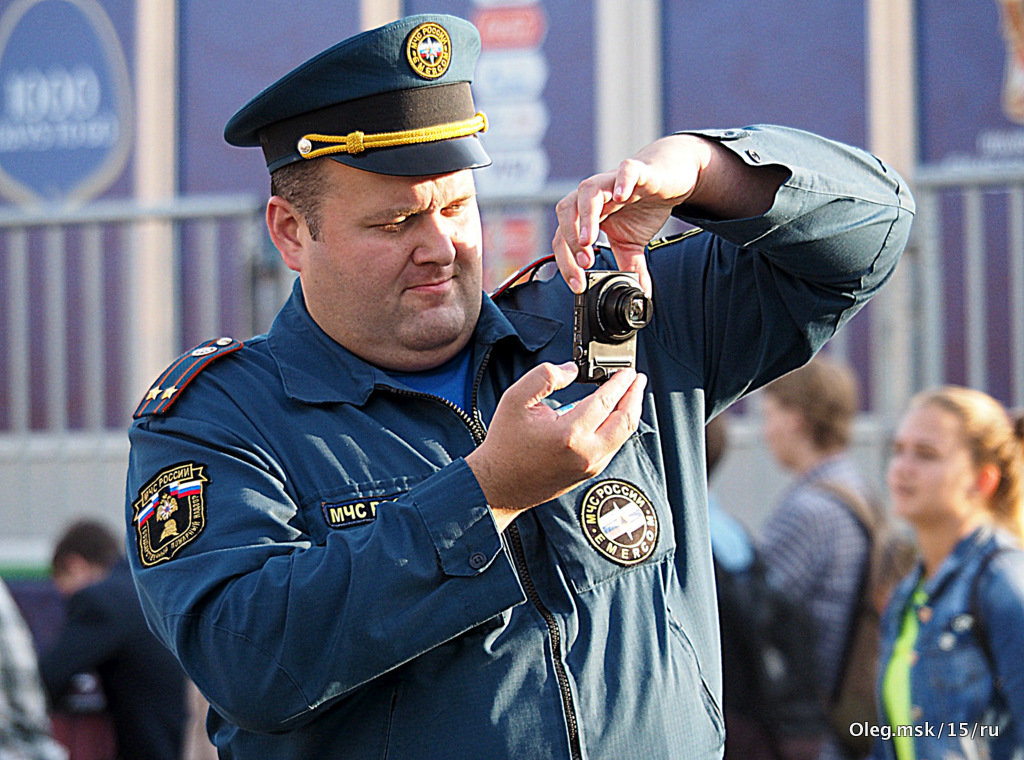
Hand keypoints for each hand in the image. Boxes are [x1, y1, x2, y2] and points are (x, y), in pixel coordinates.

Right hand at [465, 362, 646, 530]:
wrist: (499, 485)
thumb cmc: (505, 445)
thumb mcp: (516, 399)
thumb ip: (545, 377)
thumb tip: (571, 371)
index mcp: (569, 433)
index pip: (606, 401)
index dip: (620, 383)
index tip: (627, 371)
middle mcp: (586, 452)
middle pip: (624, 420)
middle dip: (634, 396)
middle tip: (637, 379)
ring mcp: (590, 465)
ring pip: (623, 436)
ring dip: (629, 412)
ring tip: (630, 395)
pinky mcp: (589, 473)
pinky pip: (613, 447)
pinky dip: (619, 428)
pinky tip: (614, 417)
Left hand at [551, 134, 712, 293]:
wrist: (668, 177)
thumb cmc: (641, 205)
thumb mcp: (632, 242)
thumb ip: (629, 267)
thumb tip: (639, 293)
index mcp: (586, 215)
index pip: (564, 238)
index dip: (567, 263)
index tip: (579, 284)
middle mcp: (594, 196)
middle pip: (565, 211)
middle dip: (569, 239)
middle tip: (584, 263)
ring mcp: (612, 181)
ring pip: (587, 191)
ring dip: (585, 217)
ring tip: (589, 240)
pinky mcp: (637, 171)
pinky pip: (625, 171)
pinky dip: (621, 182)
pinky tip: (621, 196)